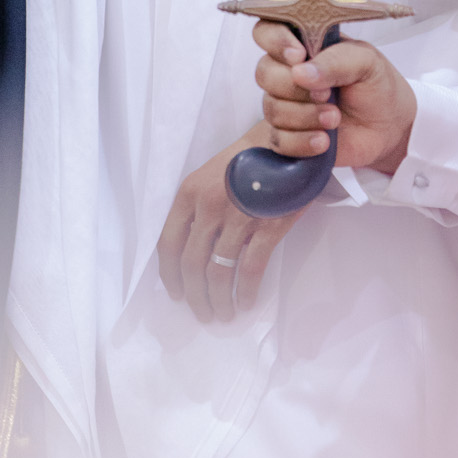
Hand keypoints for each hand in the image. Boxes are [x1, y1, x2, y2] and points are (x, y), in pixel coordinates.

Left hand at [157, 127, 303, 322]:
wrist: (288, 142)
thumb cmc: (248, 160)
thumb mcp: (211, 176)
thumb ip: (198, 208)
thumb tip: (192, 251)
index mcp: (189, 194)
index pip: (169, 244)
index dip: (170, 275)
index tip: (176, 294)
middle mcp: (208, 206)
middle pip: (191, 264)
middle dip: (194, 296)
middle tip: (202, 313)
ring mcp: (237, 217)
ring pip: (218, 272)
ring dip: (219, 300)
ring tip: (223, 314)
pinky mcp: (267, 226)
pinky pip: (250, 269)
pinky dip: (247, 291)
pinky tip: (246, 302)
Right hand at [252, 20, 416, 173]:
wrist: (390, 128)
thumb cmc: (376, 86)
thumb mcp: (366, 62)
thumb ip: (336, 61)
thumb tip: (301, 72)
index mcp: (304, 44)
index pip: (267, 31)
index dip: (274, 41)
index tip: (297, 56)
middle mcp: (288, 72)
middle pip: (264, 73)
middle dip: (295, 87)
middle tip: (327, 94)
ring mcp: (285, 105)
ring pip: (272, 109)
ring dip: (304, 116)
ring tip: (334, 119)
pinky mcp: (288, 136)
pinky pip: (278, 140)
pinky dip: (301, 141)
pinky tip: (323, 141)